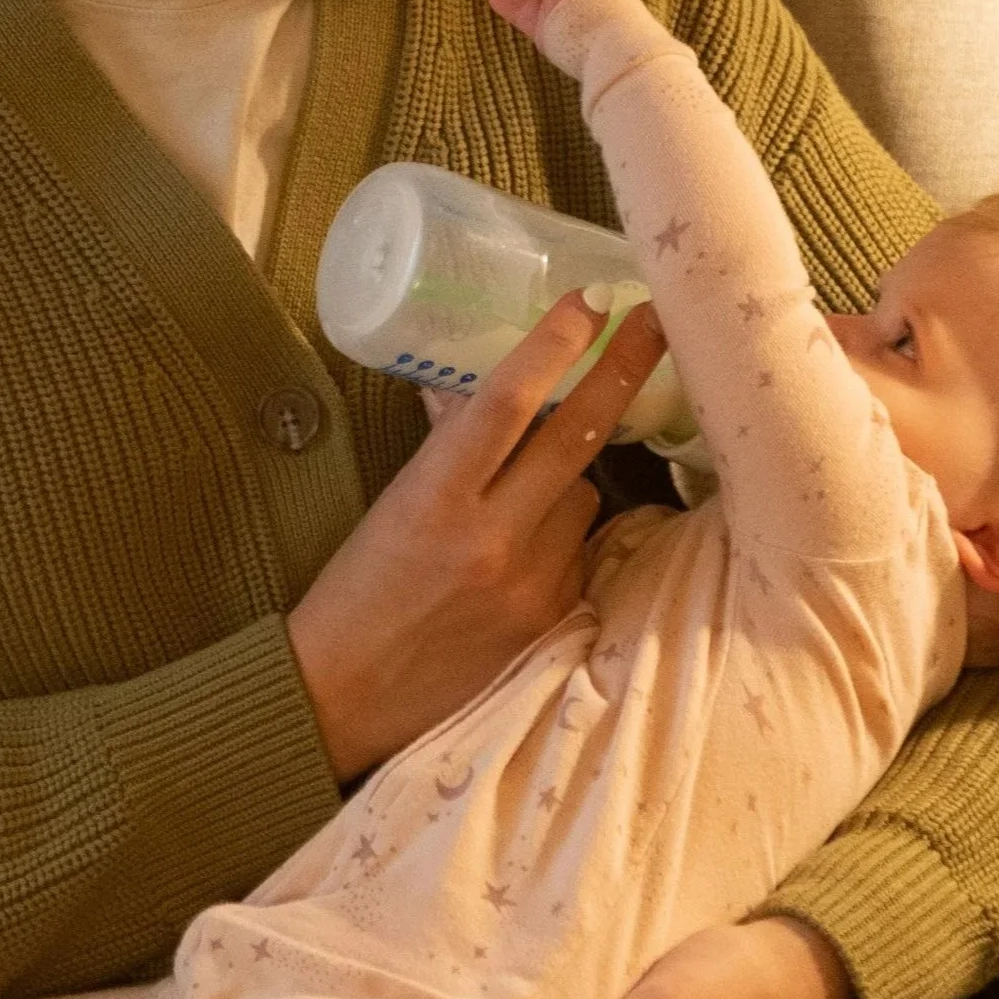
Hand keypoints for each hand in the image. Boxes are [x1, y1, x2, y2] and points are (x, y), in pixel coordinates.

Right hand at [288, 291, 666, 778]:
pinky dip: (566, 543)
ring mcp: (528, 584)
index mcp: (433, 496)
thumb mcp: (393, 504)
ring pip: (586, 497)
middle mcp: (489, 537)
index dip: (553, 345)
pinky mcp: (552, 622)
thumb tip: (474, 383)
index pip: (506, 402)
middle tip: (655, 321)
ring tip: (521, 508)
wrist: (343, 695)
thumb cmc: (358, 588)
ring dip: (570, 484)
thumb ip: (445, 445)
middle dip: (622, 370)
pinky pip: (584, 555)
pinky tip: (527, 560)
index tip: (589, 303)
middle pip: (577, 436)